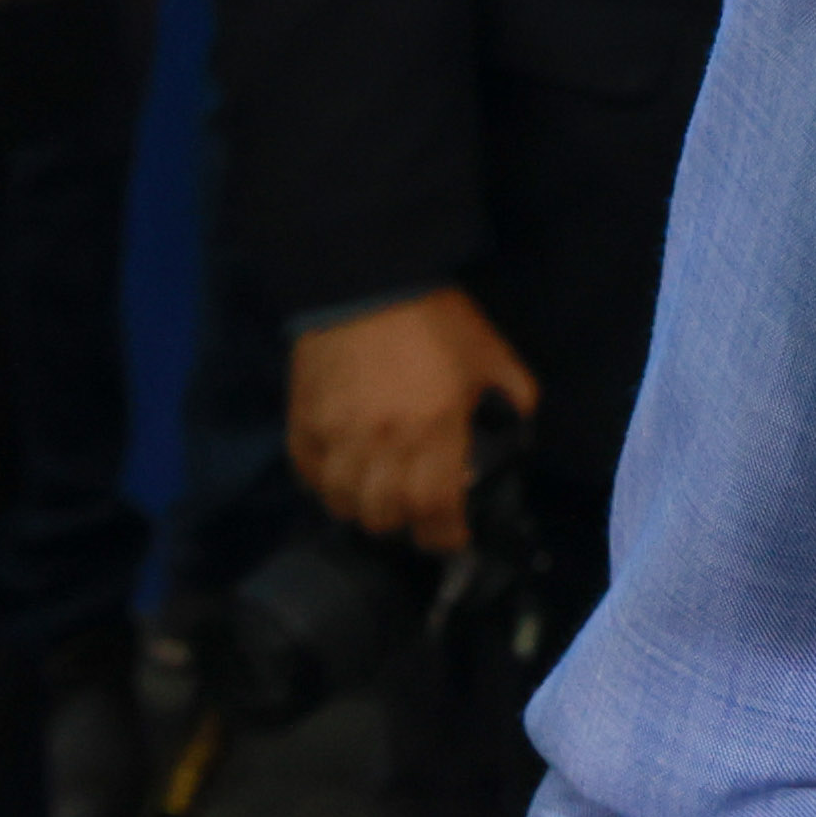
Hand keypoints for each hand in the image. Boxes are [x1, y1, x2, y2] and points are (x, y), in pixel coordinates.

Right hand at [290, 285, 536, 552]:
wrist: (368, 281)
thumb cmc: (438, 321)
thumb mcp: (493, 357)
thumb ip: (512, 403)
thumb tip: (513, 442)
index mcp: (435, 428)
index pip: (434, 510)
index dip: (444, 534)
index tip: (453, 535)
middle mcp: (381, 442)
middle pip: (385, 517)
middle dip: (407, 521)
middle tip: (419, 509)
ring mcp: (336, 437)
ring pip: (343, 505)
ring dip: (366, 507)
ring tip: (382, 493)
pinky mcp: (302, 425)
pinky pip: (310, 478)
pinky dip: (329, 485)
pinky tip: (347, 472)